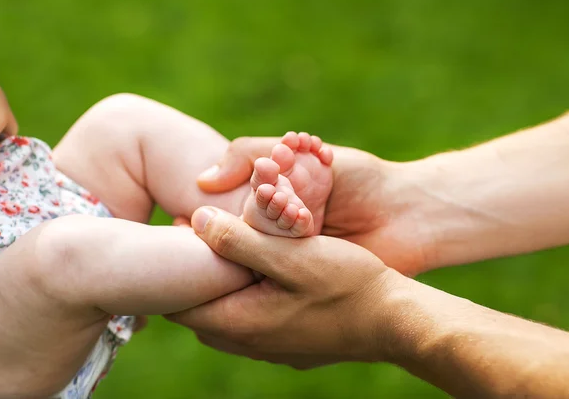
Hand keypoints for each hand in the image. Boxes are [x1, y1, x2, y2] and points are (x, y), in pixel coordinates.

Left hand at [166, 207, 399, 368]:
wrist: (395, 320)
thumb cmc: (346, 284)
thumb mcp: (291, 254)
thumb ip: (238, 240)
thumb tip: (195, 220)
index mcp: (240, 323)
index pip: (178, 304)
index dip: (173, 269)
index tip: (181, 235)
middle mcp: (249, 344)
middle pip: (199, 312)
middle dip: (195, 279)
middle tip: (204, 241)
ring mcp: (271, 348)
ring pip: (225, 317)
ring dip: (223, 288)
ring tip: (234, 252)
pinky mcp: (289, 345)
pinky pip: (251, 322)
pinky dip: (245, 298)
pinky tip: (265, 273)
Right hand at [197, 137, 438, 274]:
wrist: (411, 214)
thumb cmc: (360, 180)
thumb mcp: (304, 154)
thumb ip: (251, 155)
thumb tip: (201, 181)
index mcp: (271, 202)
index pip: (224, 213)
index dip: (201, 219)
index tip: (179, 222)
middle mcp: (276, 232)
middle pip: (231, 242)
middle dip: (211, 245)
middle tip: (183, 250)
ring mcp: (289, 259)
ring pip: (248, 264)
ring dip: (231, 264)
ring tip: (201, 271)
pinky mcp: (304, 280)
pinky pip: (271, 281)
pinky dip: (255, 280)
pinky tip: (236, 284)